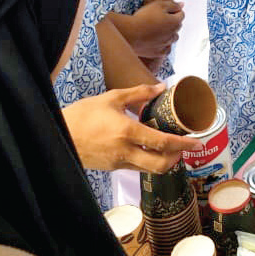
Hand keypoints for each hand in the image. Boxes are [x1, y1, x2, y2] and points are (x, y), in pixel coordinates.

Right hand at [61, 83, 201, 172]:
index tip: (197, 141)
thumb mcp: (112, 98)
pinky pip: (136, 167)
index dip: (183, 144)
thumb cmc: (84, 114)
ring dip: (163, 161)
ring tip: (171, 148)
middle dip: (177, 158)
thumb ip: (139, 93)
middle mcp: (125, 151)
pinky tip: (149, 149)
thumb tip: (161, 86)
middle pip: (160, 164)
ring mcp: (118, 163)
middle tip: (185, 147)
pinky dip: (148, 161)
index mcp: (128, 132)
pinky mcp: (112, 168)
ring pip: (149, 169)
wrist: (57, 134)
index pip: (162, 143)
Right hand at [115, 0, 183, 58]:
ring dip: (169, 33)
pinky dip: (164, 45)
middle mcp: (173, 34)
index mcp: (175, 22)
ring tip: (157, 29)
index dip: (173, 10)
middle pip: (177, 26)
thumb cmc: (143, 17)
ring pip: (173, 38)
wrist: (129, 33)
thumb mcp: (159, 5)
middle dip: (172, 21)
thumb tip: (182, 4)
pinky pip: (166, 49)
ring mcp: (166, 45)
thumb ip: (173, 5)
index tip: (162, 10)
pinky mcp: (158, 53)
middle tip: (158, 18)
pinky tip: (157, 41)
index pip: (181, 14)